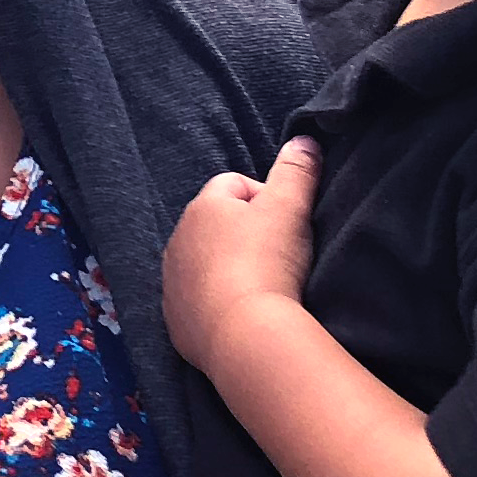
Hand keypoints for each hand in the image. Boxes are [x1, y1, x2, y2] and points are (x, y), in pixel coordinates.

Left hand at [164, 137, 319, 369]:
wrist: (243, 335)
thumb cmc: (266, 263)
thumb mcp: (290, 209)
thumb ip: (297, 170)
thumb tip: (304, 140)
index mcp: (201, 208)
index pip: (234, 185)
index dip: (267, 199)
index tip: (287, 225)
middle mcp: (177, 242)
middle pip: (217, 226)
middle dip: (245, 236)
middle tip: (279, 258)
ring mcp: (172, 284)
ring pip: (204, 265)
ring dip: (230, 270)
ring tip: (262, 288)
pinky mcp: (176, 321)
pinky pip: (198, 304)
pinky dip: (218, 305)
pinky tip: (244, 314)